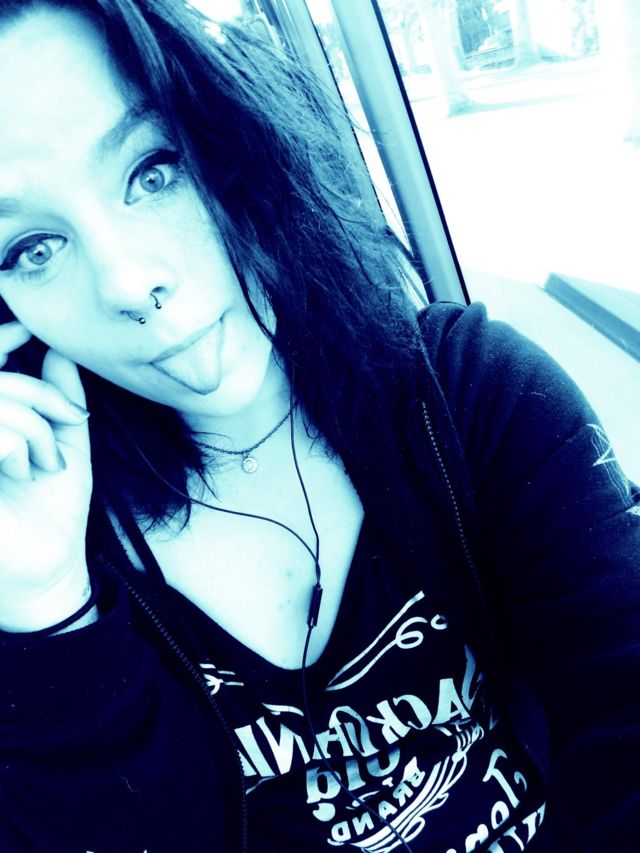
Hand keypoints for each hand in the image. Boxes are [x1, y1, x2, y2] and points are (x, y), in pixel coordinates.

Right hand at [0, 322, 92, 630]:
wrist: (49, 568)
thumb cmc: (52, 511)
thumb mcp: (63, 445)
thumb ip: (58, 399)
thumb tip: (60, 350)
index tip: (25, 330)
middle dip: (38, 396)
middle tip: (67, 423)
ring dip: (31, 426)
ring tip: (45, 462)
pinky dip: (17, 444)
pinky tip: (25, 471)